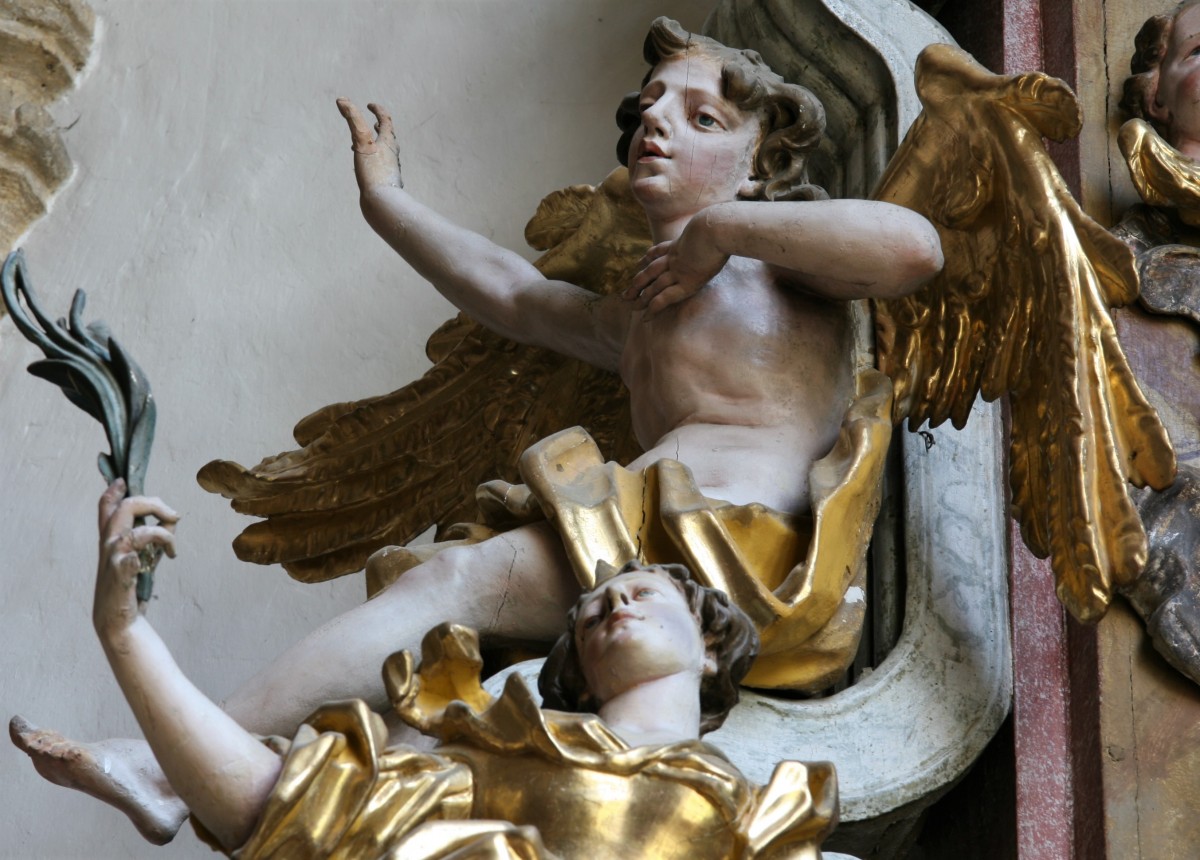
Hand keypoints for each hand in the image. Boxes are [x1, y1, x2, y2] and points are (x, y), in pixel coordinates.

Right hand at [94, 480, 177, 642]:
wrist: (118, 620)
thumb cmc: (131, 586)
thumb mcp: (143, 556)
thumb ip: (155, 535)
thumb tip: (173, 517)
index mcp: (110, 539)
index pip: (107, 508)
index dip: (113, 492)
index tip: (124, 480)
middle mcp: (109, 545)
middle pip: (126, 508)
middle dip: (154, 503)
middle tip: (173, 514)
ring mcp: (114, 559)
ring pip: (138, 530)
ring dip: (164, 534)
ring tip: (173, 548)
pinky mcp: (121, 575)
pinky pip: (131, 559)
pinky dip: (145, 554)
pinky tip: (162, 558)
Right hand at [336, 98, 402, 194]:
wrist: (383, 202)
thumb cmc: (373, 171)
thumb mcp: (361, 141)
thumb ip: (353, 119)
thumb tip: (341, 99)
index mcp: (388, 143)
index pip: (386, 120)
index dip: (378, 110)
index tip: (370, 105)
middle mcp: (391, 155)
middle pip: (387, 137)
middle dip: (379, 127)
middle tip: (373, 122)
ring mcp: (389, 169)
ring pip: (383, 152)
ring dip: (375, 144)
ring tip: (365, 144)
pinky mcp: (384, 182)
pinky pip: (378, 167)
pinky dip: (371, 160)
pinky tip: (364, 169)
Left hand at [623, 223, 728, 317]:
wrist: (715, 229)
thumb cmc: (720, 226)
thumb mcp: (711, 225)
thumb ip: (710, 229)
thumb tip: (724, 226)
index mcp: (679, 243)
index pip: (658, 251)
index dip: (647, 258)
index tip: (639, 262)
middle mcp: (674, 258)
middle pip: (650, 270)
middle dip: (637, 282)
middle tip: (625, 293)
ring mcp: (677, 271)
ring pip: (653, 285)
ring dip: (640, 297)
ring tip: (630, 307)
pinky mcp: (684, 284)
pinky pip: (663, 298)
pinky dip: (653, 309)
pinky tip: (645, 318)